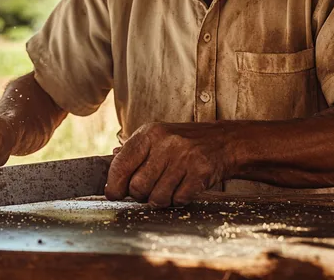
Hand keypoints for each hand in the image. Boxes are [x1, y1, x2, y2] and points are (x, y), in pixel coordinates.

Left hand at [104, 122, 232, 207]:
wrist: (223, 142)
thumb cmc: (183, 142)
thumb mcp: (156, 138)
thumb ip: (133, 151)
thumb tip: (110, 164)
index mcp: (149, 134)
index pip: (120, 165)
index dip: (113, 186)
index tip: (113, 194)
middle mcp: (165, 144)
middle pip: (137, 187)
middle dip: (139, 195)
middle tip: (146, 190)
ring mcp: (184, 158)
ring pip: (157, 197)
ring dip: (159, 200)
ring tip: (165, 189)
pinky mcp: (200, 173)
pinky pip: (178, 200)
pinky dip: (177, 200)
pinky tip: (181, 188)